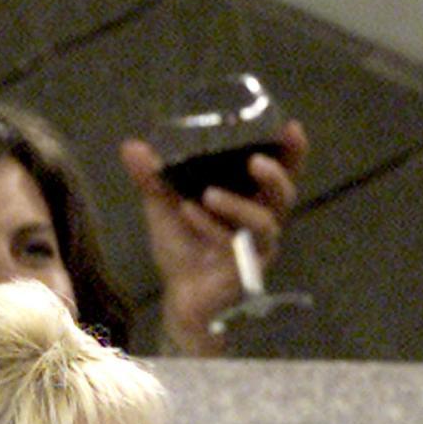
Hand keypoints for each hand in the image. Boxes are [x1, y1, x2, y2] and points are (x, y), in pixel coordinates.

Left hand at [118, 119, 307, 356]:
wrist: (179, 297)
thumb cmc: (184, 247)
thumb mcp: (164, 206)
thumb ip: (153, 177)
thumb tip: (131, 145)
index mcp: (251, 198)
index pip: (280, 171)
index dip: (291, 151)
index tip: (290, 126)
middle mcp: (261, 220)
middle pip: (284, 194)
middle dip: (276, 175)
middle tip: (256, 161)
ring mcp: (257, 247)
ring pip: (265, 223)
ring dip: (238, 205)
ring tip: (209, 194)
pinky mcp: (246, 270)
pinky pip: (235, 246)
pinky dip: (210, 227)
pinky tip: (188, 213)